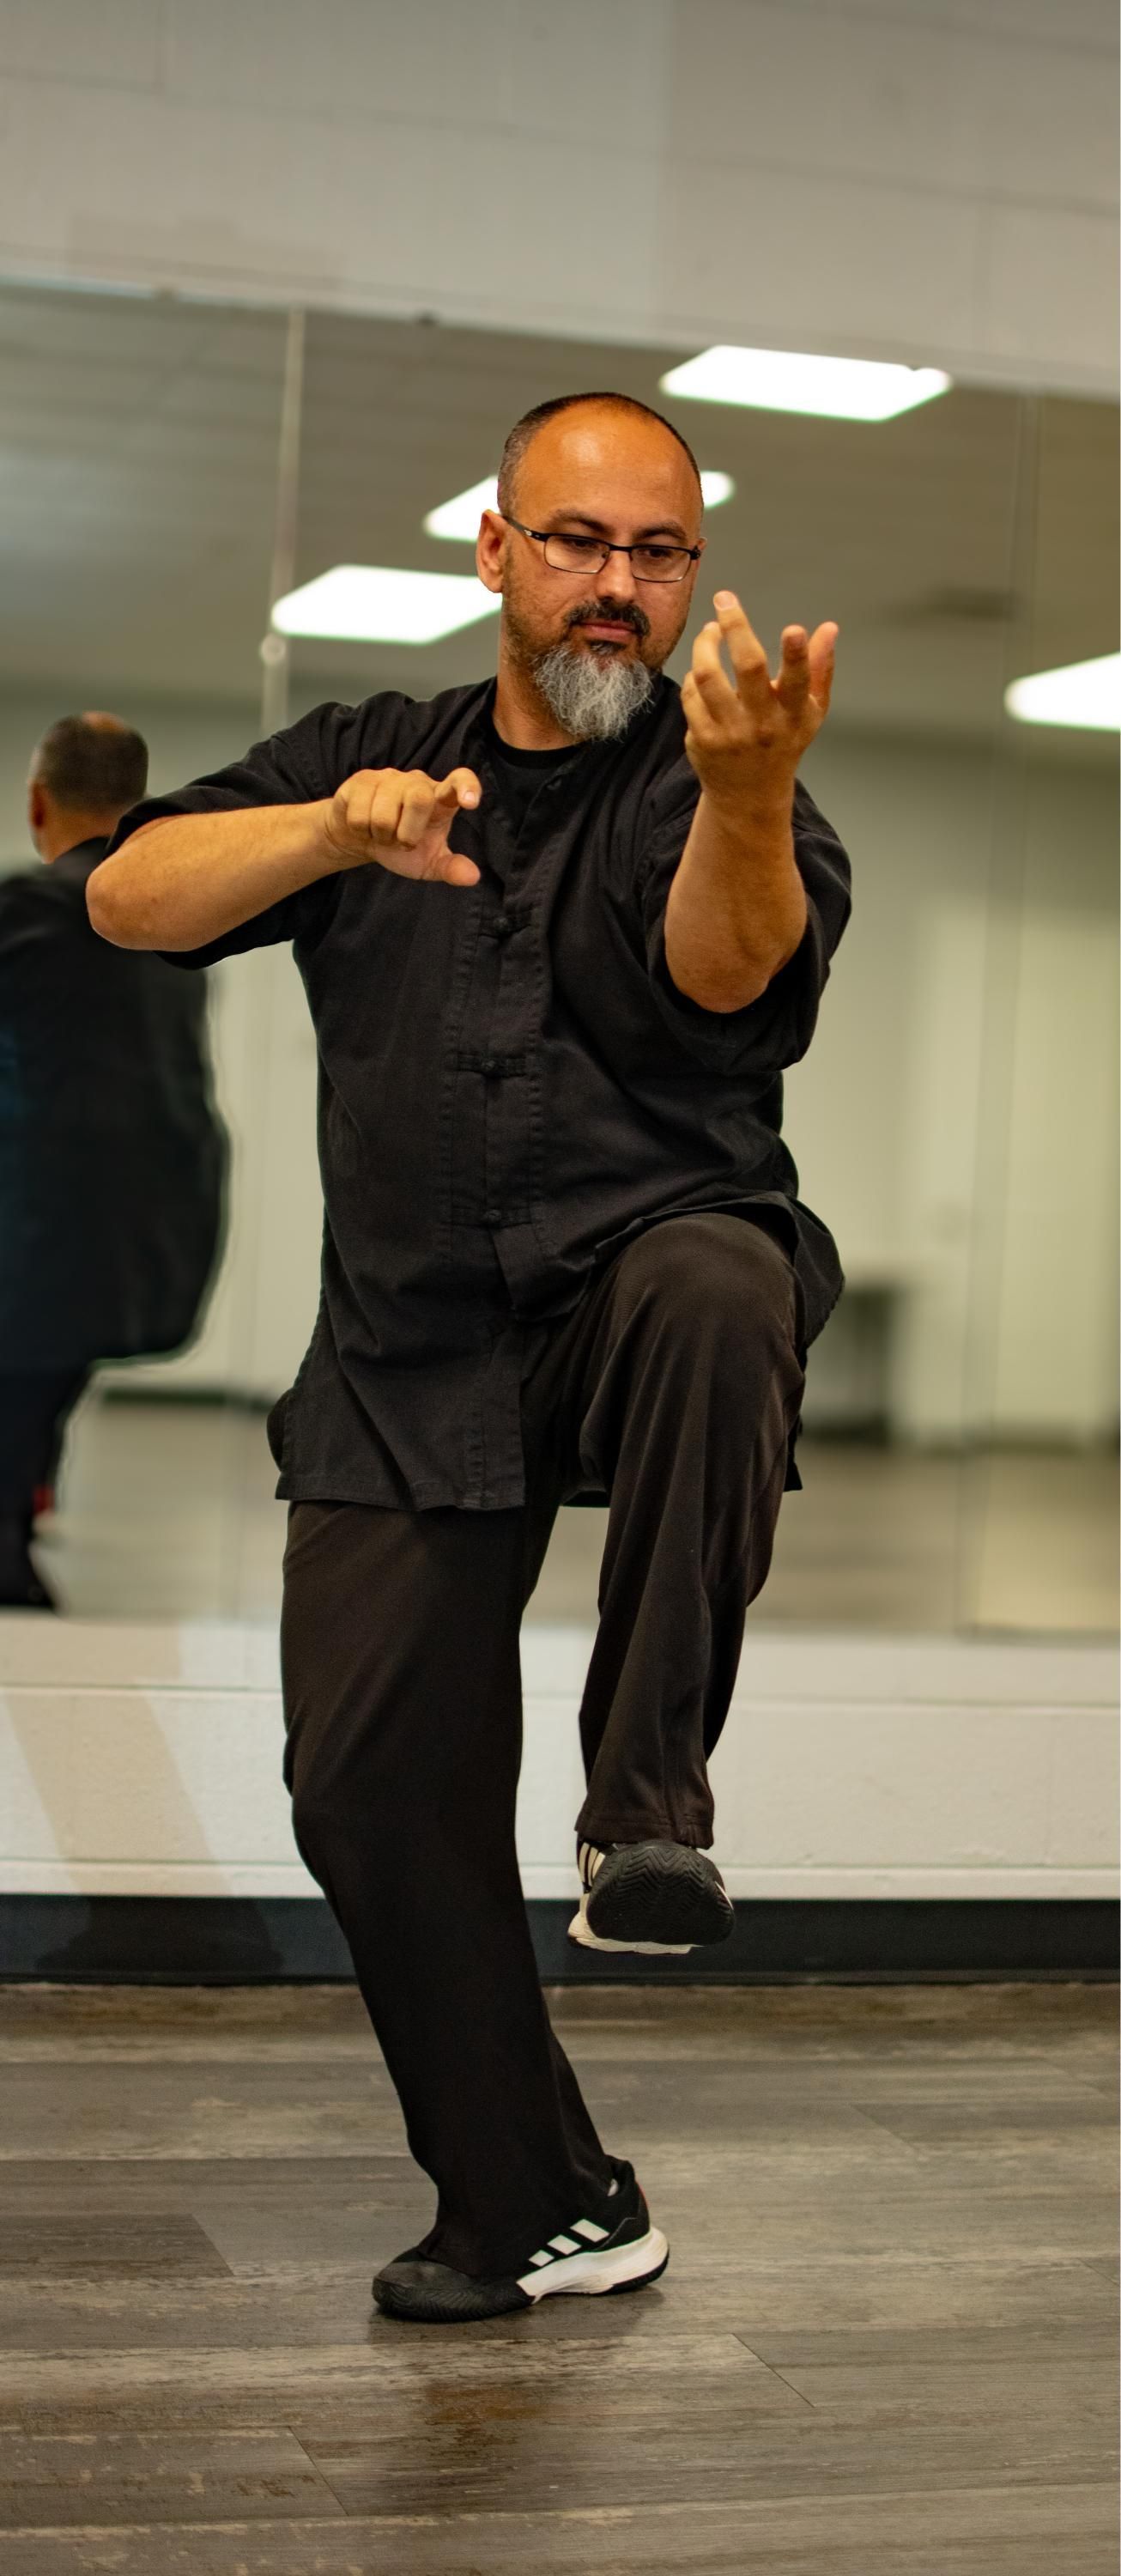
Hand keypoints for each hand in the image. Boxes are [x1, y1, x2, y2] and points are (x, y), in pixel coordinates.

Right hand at [322, 768, 481, 884]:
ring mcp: (388, 778)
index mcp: (440, 798)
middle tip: (402, 843)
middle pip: (419, 799)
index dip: (466, 787)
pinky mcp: (362, 781)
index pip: (460, 780)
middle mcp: (416, 782)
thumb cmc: (400, 846)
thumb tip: (472, 877)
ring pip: (383, 814)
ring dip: (382, 836)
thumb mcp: (428, 862)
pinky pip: (359, 815)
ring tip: (383, 834)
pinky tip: (365, 827)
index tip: (470, 802)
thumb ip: (451, 868)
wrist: (361, 837)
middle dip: (408, 833)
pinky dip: (361, 832)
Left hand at [681, 593, 837, 809]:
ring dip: (705, 645)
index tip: (794, 629)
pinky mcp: (703, 740)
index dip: (798, 655)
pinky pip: (691, 695)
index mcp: (794, 714)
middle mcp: (764, 724)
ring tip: (710, 632)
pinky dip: (694, 677)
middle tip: (725, 599)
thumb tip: (829, 628)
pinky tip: (701, 672)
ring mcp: (731, 733)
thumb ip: (820, 669)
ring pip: (709, 676)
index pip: (799, 681)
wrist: (750, 796)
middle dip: (736, 626)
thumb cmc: (784, 744)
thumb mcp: (810, 713)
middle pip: (747, 667)